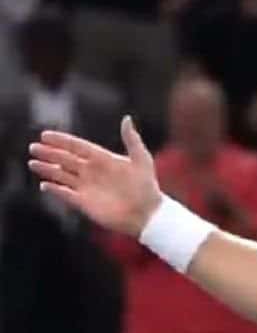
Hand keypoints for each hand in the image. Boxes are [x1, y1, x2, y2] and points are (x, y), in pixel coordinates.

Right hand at [28, 116, 162, 236]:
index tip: (45, 135)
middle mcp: (92, 172)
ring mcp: (87, 187)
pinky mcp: (85, 203)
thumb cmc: (147, 186)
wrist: (148, 214)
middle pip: (66, 160)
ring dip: (48, 169)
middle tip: (33, 147)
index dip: (62, 141)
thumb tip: (127, 118)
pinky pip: (65, 195)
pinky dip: (55, 190)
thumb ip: (132, 140)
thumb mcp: (141, 160)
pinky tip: (44, 185)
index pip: (78, 147)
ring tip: (32, 163)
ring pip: (62, 175)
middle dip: (50, 153)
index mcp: (103, 159)